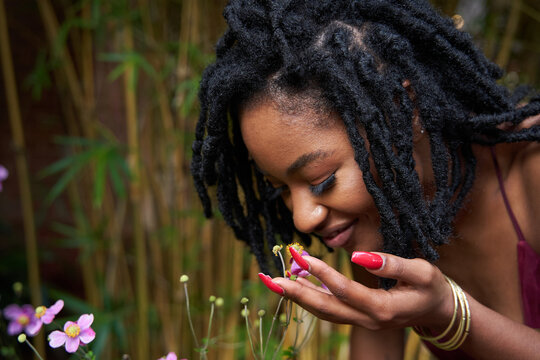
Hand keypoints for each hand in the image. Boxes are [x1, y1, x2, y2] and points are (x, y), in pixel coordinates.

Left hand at [262, 249, 453, 331]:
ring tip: (274, 282)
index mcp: (383, 308)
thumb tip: (359, 256)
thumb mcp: (422, 272)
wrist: (439, 311)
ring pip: (325, 312)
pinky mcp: (358, 317)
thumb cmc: (432, 288)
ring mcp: (362, 321)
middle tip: (271, 280)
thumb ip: (393, 264)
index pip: (346, 292)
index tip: (303, 258)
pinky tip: (295, 285)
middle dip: (297, 294)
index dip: (323, 274)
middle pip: (327, 309)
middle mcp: (368, 320)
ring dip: (298, 297)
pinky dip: (310, 298)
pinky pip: (330, 309)